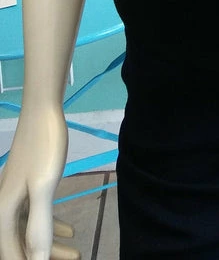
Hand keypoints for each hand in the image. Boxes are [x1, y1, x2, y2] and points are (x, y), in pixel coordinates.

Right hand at [0, 105, 79, 258]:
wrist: (43, 110)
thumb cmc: (43, 147)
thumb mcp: (43, 188)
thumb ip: (38, 226)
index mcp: (3, 210)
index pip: (10, 252)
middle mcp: (5, 205)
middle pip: (18, 243)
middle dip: (41, 257)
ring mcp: (16, 194)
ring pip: (29, 229)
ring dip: (49, 244)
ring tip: (75, 253)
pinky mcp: (28, 184)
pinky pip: (35, 213)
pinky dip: (50, 225)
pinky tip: (70, 231)